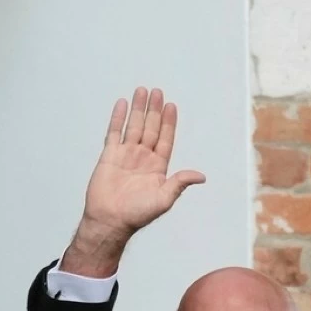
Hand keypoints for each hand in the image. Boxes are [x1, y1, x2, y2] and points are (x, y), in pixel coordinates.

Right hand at [64, 88, 205, 275]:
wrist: (110, 220)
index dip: (168, 123)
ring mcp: (126, 155)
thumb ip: (180, 183)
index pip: (165, 139)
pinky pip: (114, 132)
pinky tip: (122, 104)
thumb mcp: (164, 199)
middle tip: (157, 92)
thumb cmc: (137, 214)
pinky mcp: (109, 155)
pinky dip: (118, 118)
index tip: (171, 106)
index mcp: (157, 167)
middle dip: (154, 110)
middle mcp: (143, 158)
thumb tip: (201, 176)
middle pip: (150, 128)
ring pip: (134, 126)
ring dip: (138, 109)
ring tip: (142, 91)